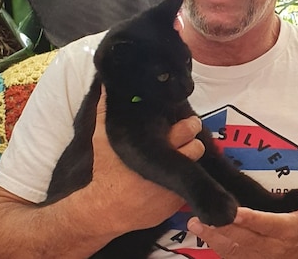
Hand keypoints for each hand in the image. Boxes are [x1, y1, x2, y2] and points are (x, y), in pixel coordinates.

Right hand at [85, 87, 205, 233]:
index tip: (185, 123)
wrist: (105, 210)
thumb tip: (105, 88)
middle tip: (188, 137)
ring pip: (197, 165)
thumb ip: (104, 111)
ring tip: (183, 155)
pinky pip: (190, 184)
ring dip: (192, 159)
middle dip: (194, 140)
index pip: (186, 130)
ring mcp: (173, 184)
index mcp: (154, 146)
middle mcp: (168, 165)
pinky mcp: (175, 202)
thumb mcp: (101, 139)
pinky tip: (175, 174)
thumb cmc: (105, 172)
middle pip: (197, 146)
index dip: (188, 125)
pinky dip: (186, 178)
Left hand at [186, 169, 297, 258]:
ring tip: (196, 224)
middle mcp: (271, 246)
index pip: (266, 224)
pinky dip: (217, 246)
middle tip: (202, 217)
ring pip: (234, 249)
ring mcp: (259, 257)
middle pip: (244, 239)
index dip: (250, 219)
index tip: (235, 212)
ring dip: (213, 237)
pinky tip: (204, 235)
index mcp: (286, 231)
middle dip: (223, 228)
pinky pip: (232, 256)